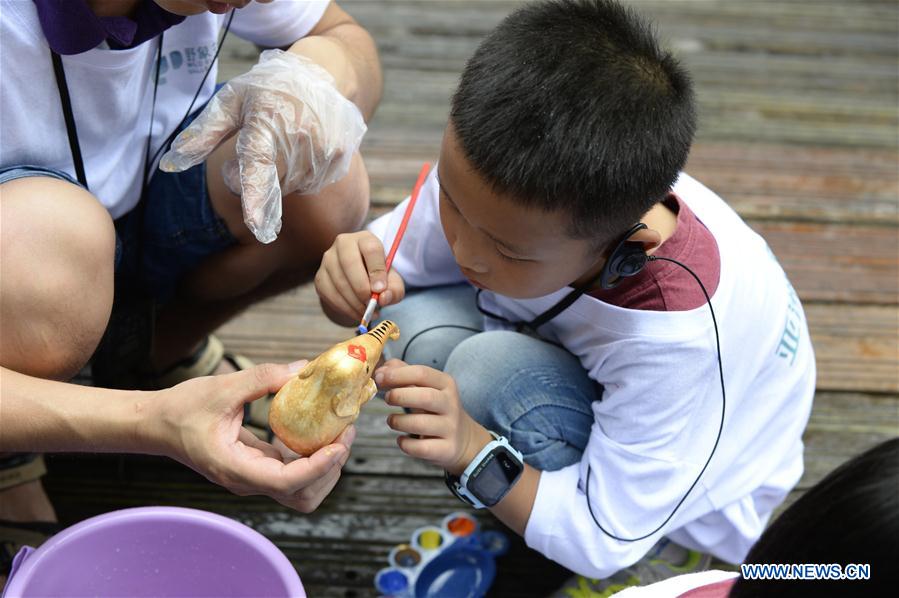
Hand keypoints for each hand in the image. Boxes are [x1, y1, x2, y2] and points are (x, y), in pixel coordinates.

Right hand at [151, 361, 353, 511]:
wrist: (156, 424)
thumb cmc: (182, 409)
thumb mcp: (221, 388)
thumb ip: (262, 378)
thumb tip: (302, 369)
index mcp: (236, 469)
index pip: (288, 482)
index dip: (319, 466)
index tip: (339, 443)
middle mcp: (248, 480)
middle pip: (302, 496)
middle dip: (330, 468)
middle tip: (345, 432)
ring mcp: (254, 477)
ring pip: (302, 490)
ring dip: (326, 466)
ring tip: (339, 433)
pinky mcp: (258, 467)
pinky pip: (295, 473)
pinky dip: (314, 457)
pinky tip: (322, 429)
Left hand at [159, 49, 366, 243]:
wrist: (321, 74)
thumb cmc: (268, 90)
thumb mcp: (231, 102)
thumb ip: (203, 136)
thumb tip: (169, 166)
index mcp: (268, 120)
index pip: (259, 165)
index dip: (255, 196)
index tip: (257, 228)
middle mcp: (301, 136)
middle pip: (271, 183)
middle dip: (257, 177)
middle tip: (258, 147)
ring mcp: (326, 149)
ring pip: (291, 187)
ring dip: (280, 176)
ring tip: (284, 142)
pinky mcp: (340, 160)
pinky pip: (310, 185)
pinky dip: (300, 175)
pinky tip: (302, 149)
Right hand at [315, 231, 405, 325]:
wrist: (359, 282)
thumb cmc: (378, 278)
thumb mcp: (392, 282)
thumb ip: (394, 290)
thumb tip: (383, 298)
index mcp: (365, 239)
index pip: (371, 249)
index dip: (377, 270)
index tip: (380, 289)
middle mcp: (343, 243)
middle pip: (350, 263)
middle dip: (362, 288)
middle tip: (371, 304)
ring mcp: (328, 260)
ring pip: (339, 282)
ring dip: (355, 302)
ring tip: (368, 311)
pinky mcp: (320, 277)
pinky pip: (330, 295)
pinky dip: (345, 308)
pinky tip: (357, 312)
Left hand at [375, 360, 491, 474]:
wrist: (462, 438)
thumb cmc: (435, 408)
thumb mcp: (425, 387)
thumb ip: (402, 373)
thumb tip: (380, 371)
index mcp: (446, 384)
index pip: (422, 373)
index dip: (397, 375)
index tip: (379, 378)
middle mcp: (451, 404)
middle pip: (425, 397)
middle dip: (399, 396)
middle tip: (387, 398)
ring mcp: (450, 428)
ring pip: (421, 424)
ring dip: (398, 421)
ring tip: (392, 420)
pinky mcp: (447, 449)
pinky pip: (421, 448)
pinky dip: (406, 444)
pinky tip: (402, 439)